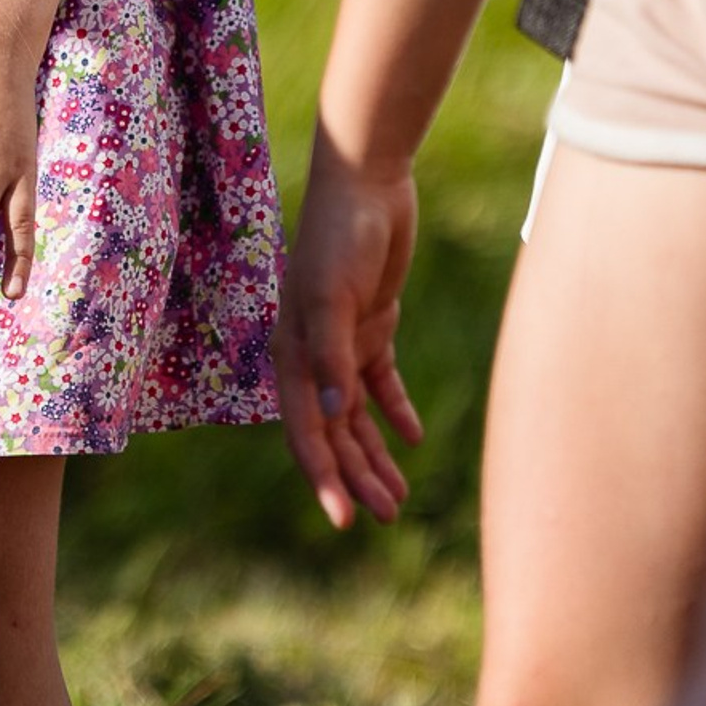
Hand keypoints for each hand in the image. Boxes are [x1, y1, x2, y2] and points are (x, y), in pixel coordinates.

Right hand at [273, 147, 422, 527]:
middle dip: (356, 476)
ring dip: (375, 454)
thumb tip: (338, 413)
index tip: (343, 522)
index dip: (323, 478)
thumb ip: (333, 353)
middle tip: (388, 516)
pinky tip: (412, 438)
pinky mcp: (371, 323)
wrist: (366, 183)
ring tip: (399, 497)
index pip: (307, 431)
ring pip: (358, 415)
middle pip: (334, 431)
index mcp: (292, 353)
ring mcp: (343, 340)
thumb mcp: (333, 294)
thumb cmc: (341, 235)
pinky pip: (382, 381)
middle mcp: (313, 354)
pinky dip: (394, 411)